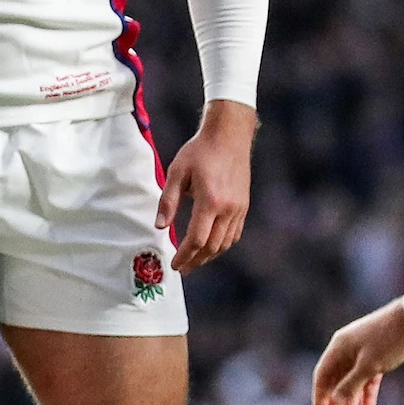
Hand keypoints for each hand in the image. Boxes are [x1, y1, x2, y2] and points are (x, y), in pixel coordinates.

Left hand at [157, 99, 255, 271]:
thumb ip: (168, 201)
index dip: (185, 256)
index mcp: (210, 201)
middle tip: (182, 268)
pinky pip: (234, 233)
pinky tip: (209, 246)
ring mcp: (239, 208)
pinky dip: (221, 244)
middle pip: (212, 246)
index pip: (197, 239)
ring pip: (225, 242)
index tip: (174, 264)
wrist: (229, 135)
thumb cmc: (199, 151)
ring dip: (209, 255)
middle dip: (196, 261)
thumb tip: (159, 227)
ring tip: (194, 261)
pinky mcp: (244, 205)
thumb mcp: (176, 173)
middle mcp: (228, 208)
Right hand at [312, 302, 403, 404]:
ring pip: (352, 384)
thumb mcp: (368, 366)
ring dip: (351, 404)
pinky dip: (367, 395)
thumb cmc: (389, 339)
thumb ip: (350, 385)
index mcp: (338, 349)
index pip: (322, 377)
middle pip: (336, 383)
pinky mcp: (377, 357)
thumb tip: (334, 402)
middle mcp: (346, 351)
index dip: (319, 397)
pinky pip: (368, 380)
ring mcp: (361, 354)